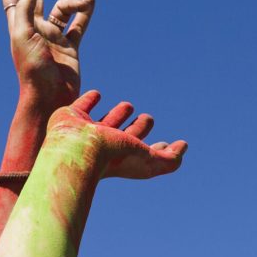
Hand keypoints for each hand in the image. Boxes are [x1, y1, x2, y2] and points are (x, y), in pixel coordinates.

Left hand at [5, 0, 94, 110]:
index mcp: (21, 27)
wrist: (50, 98)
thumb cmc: (32, 70)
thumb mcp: (23, 36)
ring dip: (74, 0)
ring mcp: (54, 37)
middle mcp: (37, 29)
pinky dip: (85, 11)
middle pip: (38, 1)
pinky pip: (79, 24)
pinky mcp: (70, 46)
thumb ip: (26, 9)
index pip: (15, 2)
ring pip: (64, 9)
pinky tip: (90, 0)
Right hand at [49, 90, 186, 179]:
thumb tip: (183, 146)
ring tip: (128, 106)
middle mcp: (107, 144)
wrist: (76, 149)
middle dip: (139, 128)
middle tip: (148, 119)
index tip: (167, 143)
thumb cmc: (113, 157)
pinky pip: (84, 105)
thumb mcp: (149, 162)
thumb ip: (170, 160)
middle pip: (127, 136)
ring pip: (108, 122)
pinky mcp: (73, 117)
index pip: (145, 152)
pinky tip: (96, 94)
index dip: (157, 149)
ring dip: (119, 114)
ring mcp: (90, 131)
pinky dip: (90, 99)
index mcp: (124, 155)